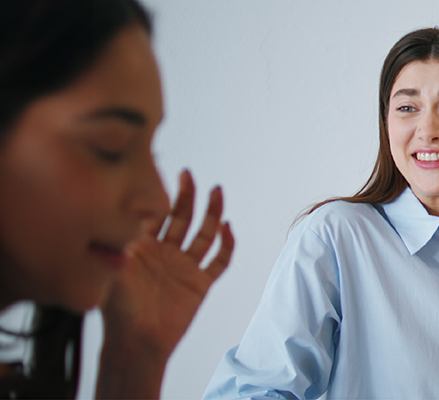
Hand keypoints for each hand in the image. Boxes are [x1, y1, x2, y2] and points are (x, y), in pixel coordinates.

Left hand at [99, 169, 234, 359]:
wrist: (136, 342)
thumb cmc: (118, 310)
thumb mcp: (112, 268)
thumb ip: (121, 241)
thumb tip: (124, 212)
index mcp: (141, 248)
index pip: (153, 214)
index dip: (157, 194)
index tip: (160, 173)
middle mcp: (165, 254)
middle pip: (181, 218)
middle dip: (186, 196)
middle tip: (188, 175)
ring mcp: (184, 267)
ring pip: (203, 234)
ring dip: (211, 213)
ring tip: (216, 192)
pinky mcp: (200, 283)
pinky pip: (219, 261)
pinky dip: (227, 245)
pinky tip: (228, 228)